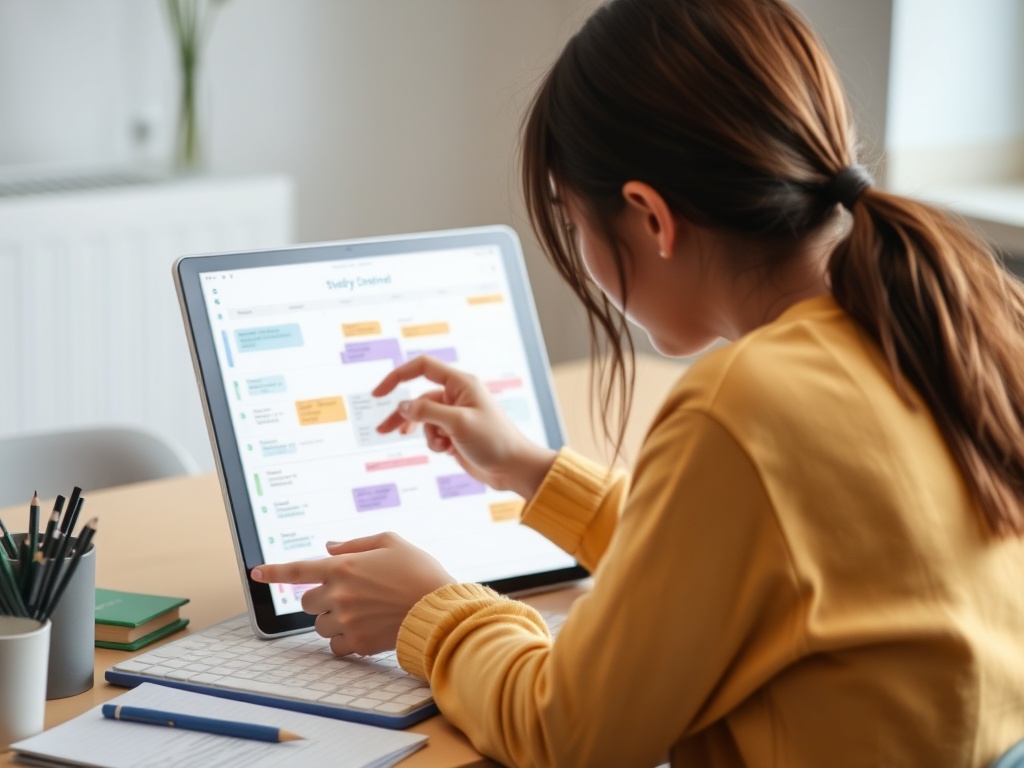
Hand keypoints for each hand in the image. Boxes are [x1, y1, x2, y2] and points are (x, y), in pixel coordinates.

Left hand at [251, 533, 453, 656]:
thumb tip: (329, 548)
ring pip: (320, 626)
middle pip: (308, 602)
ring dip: (333, 620)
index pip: (297, 569)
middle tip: (348, 595)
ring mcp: (346, 621)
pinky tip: (365, 630)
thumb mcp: (391, 542)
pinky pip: (336, 646)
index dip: (273, 572)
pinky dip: (345, 640)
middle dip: (321, 598)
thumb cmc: (419, 570)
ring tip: (363, 613)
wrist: (439, 608)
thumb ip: (355, 544)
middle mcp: (338, 594)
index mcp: (343, 567)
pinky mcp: (357, 644)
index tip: (256, 573)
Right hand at [374, 355, 556, 499]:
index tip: (379, 393)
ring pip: (425, 420)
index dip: (398, 376)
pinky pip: (433, 434)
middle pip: (418, 399)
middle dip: (404, 416)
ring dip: (427, 435)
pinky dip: (436, 443)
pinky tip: (450, 451)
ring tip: (440, 447)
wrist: (513, 468)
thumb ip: (427, 411)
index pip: (422, 368)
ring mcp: (456, 415)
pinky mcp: (455, 433)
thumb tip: (403, 406)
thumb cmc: (494, 441)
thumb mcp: (457, 423)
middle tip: (383, 431)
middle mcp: (457, 395)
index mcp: (461, 384)